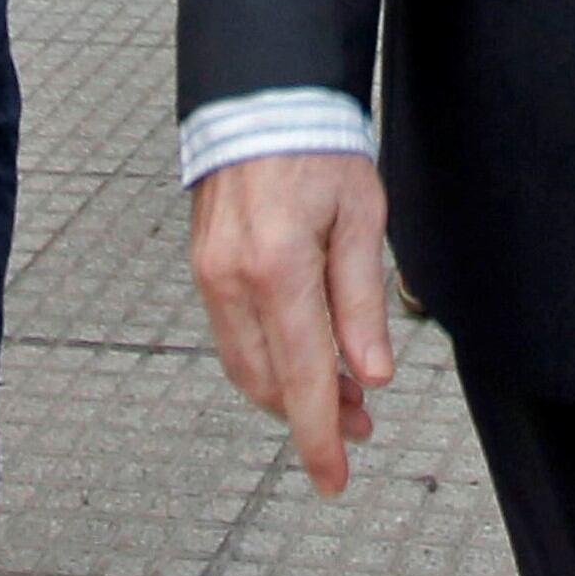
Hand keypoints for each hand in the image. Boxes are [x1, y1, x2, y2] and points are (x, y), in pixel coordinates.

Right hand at [190, 150, 394, 492]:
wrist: (263, 98)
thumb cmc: (318, 147)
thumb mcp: (362, 219)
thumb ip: (362, 302)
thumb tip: (371, 374)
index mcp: (278, 269)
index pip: (304, 376)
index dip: (320, 435)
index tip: (335, 477)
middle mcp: (233, 280)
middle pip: (270, 381)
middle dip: (312, 416)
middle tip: (360, 426)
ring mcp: (210, 275)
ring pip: (247, 365)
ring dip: (290, 391)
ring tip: (341, 395)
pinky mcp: (203, 268)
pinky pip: (233, 335)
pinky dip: (268, 359)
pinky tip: (302, 357)